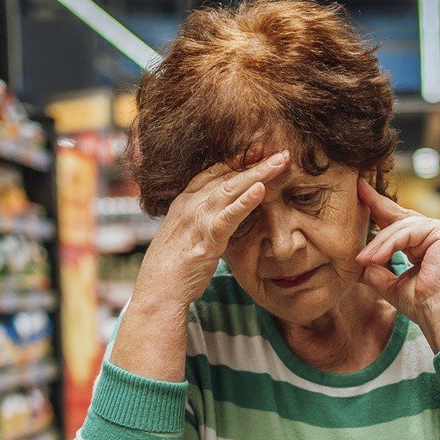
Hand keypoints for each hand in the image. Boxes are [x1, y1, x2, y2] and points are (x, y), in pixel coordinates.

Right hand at [135, 151, 289, 312]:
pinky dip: (245, 201)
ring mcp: (197, 219)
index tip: (259, 151)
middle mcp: (190, 204)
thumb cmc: (173, 267)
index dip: (237, 161)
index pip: (214, 173)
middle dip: (255, 162)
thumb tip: (220, 217)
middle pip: (226, 176)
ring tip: (280, 163)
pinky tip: (262, 189)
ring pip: (230, 189)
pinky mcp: (206, 238)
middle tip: (282, 152)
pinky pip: (229, 216)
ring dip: (257, 174)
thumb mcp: (187, 235)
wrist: (158, 288)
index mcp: (185, 201)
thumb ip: (202, 221)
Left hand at [355, 179, 439, 348]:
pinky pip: (407, 234)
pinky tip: (375, 257)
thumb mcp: (391, 285)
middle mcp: (431, 233)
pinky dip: (389, 245)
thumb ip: (376, 272)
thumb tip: (358, 262)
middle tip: (358, 189)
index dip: (377, 207)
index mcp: (421, 243)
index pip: (396, 222)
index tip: (359, 192)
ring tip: (361, 260)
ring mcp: (437, 230)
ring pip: (399, 228)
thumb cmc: (422, 305)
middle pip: (397, 216)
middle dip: (375, 205)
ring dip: (377, 245)